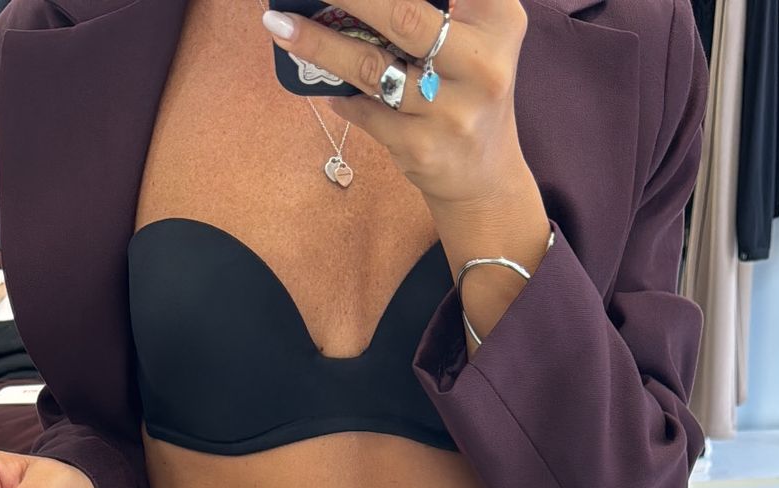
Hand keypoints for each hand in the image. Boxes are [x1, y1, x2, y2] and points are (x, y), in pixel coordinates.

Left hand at [261, 0, 529, 206]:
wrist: (484, 178)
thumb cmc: (467, 89)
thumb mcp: (474, 35)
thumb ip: (432, 5)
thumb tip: (349, 1)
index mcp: (499, 20)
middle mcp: (483, 63)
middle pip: (401, 15)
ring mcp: (453, 111)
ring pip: (371, 68)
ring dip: (318, 44)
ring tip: (279, 25)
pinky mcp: (423, 148)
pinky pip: (366, 111)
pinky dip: (342, 97)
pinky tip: (327, 89)